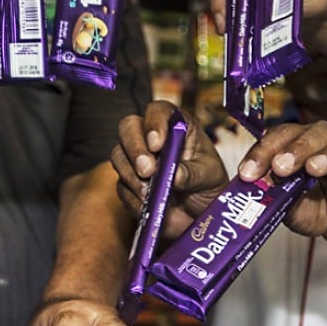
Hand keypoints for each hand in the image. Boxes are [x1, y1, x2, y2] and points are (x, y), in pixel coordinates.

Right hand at [111, 100, 228, 240]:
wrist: (199, 214)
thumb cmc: (208, 186)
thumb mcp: (208, 176)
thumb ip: (191, 173)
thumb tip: (173, 174)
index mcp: (176, 126)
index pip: (158, 111)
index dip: (154, 122)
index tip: (157, 144)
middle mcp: (151, 137)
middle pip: (128, 127)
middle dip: (135, 148)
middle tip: (148, 170)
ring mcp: (136, 159)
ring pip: (118, 155)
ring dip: (131, 174)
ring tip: (149, 193)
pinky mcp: (128, 182)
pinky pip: (121, 186)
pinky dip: (133, 198)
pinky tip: (147, 206)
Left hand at [236, 121, 326, 253]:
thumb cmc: (318, 210)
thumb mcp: (289, 207)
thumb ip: (275, 194)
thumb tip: (256, 184)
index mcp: (306, 147)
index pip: (284, 135)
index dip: (264, 151)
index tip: (247, 173)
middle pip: (320, 132)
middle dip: (298, 148)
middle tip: (281, 166)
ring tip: (314, 170)